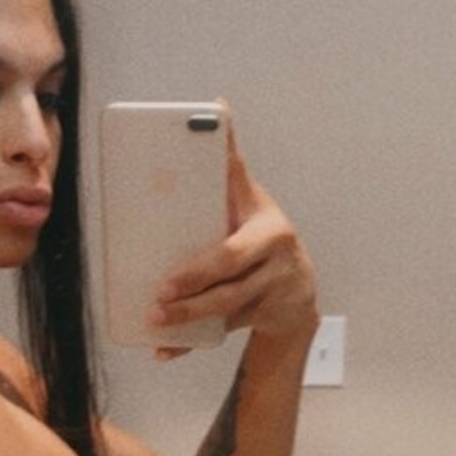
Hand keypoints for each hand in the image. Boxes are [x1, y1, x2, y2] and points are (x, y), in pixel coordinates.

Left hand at [149, 120, 317, 359]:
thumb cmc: (263, 236)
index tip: (176, 269)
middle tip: (159, 293)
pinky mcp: (265, 320)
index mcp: (268, 228)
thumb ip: (230, 164)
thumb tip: (217, 104)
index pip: (234, 238)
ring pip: (225, 308)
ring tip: (156, 318)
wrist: (299, 294)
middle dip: (192, 287)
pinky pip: (222, 333)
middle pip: (228, 275)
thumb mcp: (252, 200)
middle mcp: (277, 260)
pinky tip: (164, 350)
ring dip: (189, 318)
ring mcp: (273, 294)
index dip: (205, 255)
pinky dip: (191, 345)